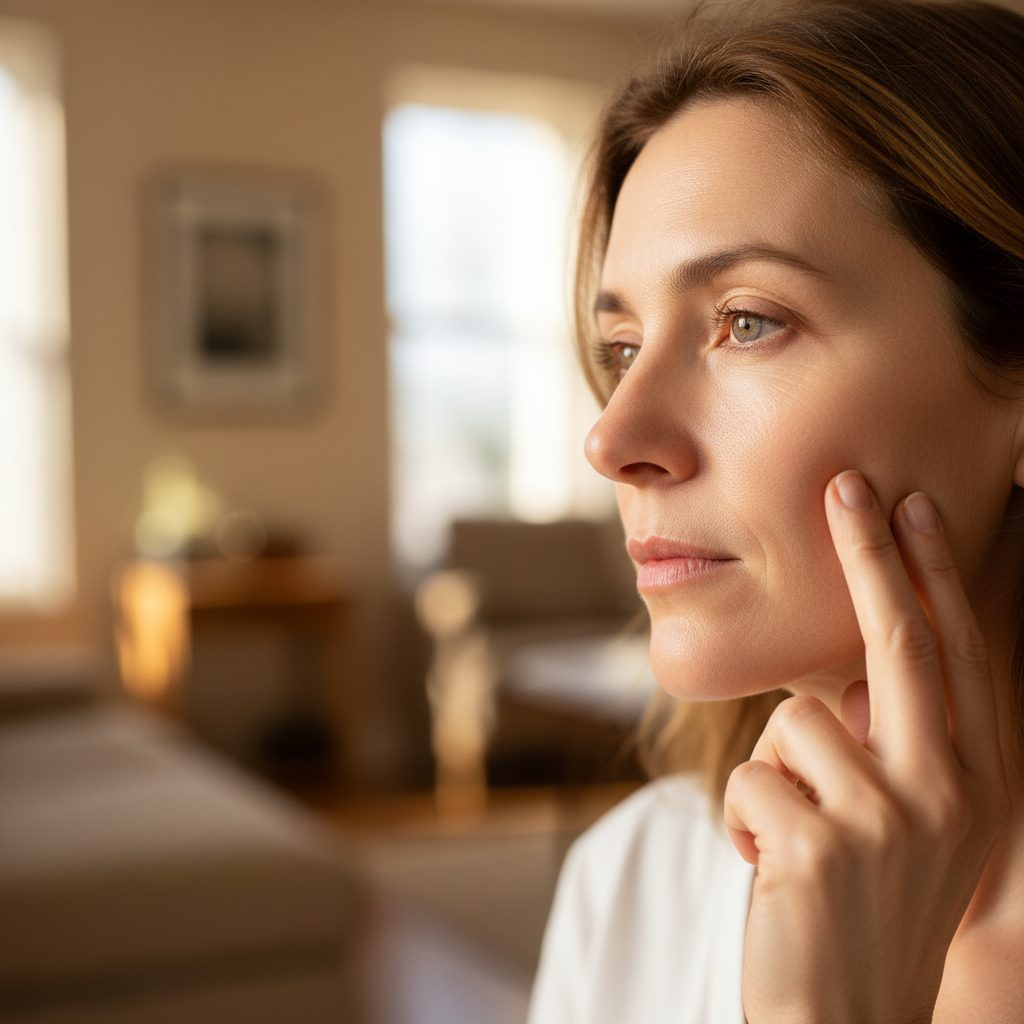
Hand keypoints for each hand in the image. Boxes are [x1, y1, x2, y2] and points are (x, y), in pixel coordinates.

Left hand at [723, 470, 1010, 1023]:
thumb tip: (843, 684)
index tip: (910, 510)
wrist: (844, 1020)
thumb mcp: (901, 831)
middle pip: (902, 645)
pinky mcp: (824, 843)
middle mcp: (947, 792)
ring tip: (794, 846)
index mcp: (971, 784)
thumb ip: (887, 754)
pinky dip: (742, 824)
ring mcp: (891, 818)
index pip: (954, 658)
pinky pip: (747, 781)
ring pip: (793, 726)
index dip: (931, 579)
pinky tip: (772, 873)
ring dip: (773, 781)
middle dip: (874, 556)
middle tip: (849, 483)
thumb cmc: (859, 912)